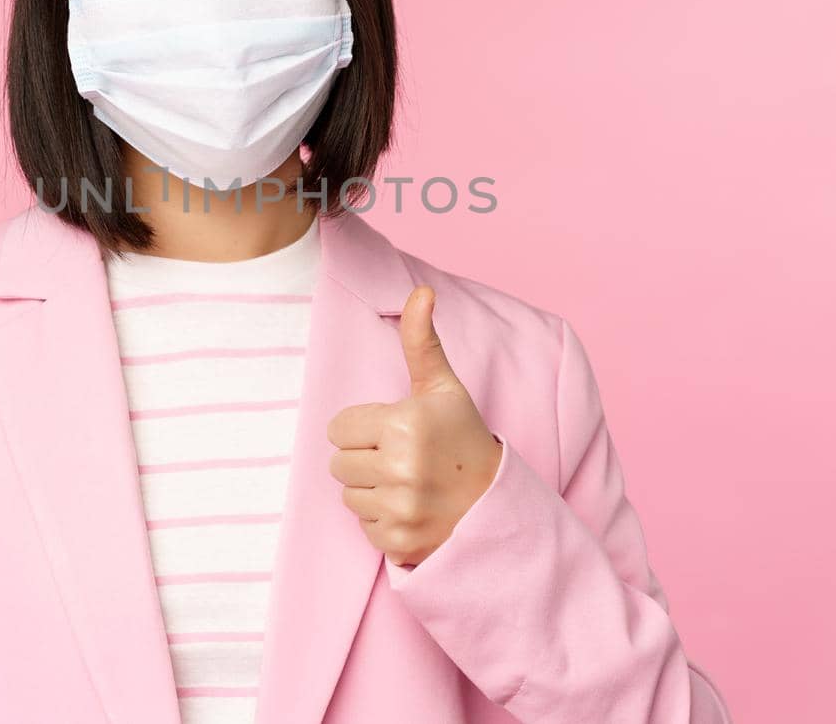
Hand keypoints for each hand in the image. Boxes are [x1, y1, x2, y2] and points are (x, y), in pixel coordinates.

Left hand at [327, 285, 504, 566]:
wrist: (497, 503)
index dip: (362, 429)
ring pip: (348, 496)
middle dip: (364, 459)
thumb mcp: (443, 388)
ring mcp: (400, 510)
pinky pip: (363, 527)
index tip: (394, 432)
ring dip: (371, 491)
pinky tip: (411, 510)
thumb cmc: (462, 438)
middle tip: (402, 459)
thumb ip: (421, 340)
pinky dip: (382, 521)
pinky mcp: (398, 544)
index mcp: (405, 424)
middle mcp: (401, 468)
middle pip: (338, 464)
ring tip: (408, 484)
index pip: (338, 429)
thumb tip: (421, 291)